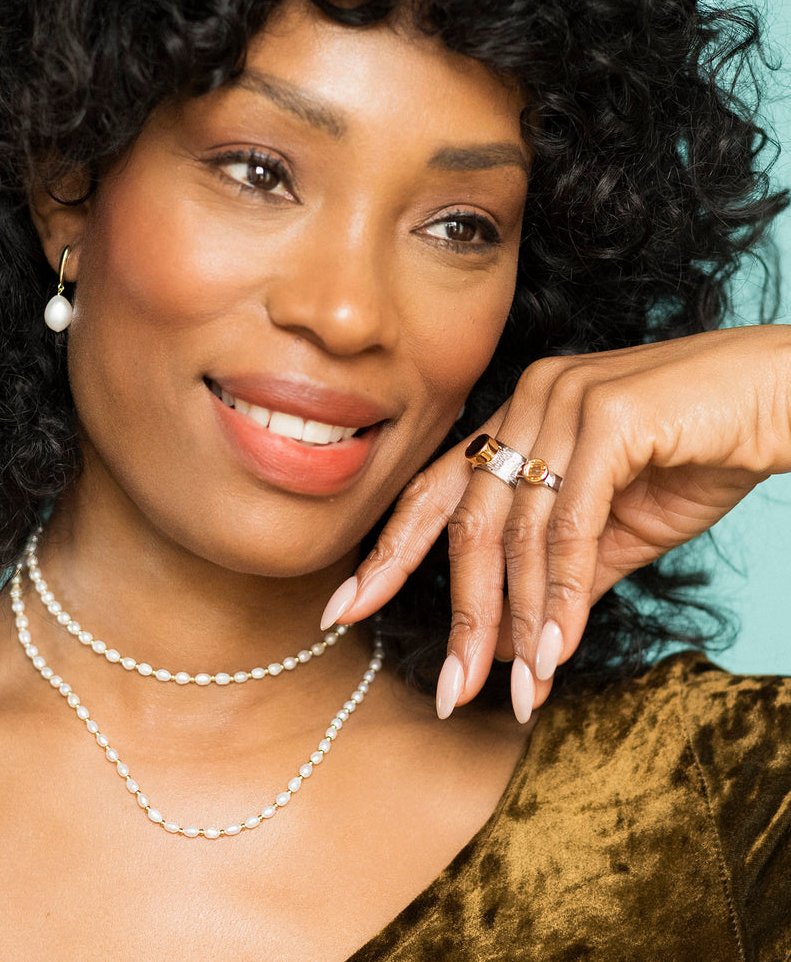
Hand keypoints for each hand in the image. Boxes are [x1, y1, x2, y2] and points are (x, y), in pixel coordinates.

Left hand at [320, 325, 790, 721]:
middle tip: (449, 686)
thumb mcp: (613, 529)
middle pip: (467, 521)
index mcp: (516, 422)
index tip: (344, 605)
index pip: (435, 491)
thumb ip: (558, 572)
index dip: (388, 551)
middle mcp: (526, 404)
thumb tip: (515, 641)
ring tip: (519, 689)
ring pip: (517, 530)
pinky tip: (557, 647)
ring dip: (519, 620)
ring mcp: (560, 401)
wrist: (784, 401)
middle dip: (458, 612)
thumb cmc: (696, 456)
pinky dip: (561, 591)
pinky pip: (569, 522)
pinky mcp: (606, 413)